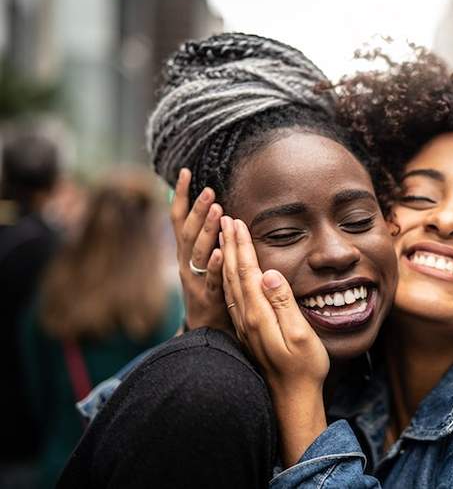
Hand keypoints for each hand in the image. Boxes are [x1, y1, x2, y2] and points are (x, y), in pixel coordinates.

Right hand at [171, 168, 229, 330]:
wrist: (205, 331)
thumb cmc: (208, 289)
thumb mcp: (201, 261)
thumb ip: (202, 237)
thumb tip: (205, 206)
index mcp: (185, 252)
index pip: (178, 219)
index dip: (180, 196)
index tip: (185, 172)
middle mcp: (185, 263)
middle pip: (188, 232)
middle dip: (197, 209)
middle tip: (209, 190)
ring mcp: (195, 280)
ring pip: (199, 252)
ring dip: (207, 230)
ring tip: (217, 210)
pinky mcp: (208, 297)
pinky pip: (212, 279)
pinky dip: (215, 264)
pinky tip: (223, 251)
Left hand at [220, 216, 328, 465]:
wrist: (292, 399)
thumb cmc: (304, 367)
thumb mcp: (300, 334)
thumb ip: (284, 303)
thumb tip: (269, 273)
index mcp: (259, 314)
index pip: (247, 271)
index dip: (242, 244)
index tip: (237, 220)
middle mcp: (246, 317)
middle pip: (234, 273)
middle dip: (230, 244)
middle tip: (225, 218)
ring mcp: (244, 326)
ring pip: (230, 284)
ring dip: (226, 258)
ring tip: (223, 237)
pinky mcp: (247, 332)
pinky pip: (232, 297)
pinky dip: (228, 277)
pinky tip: (229, 272)